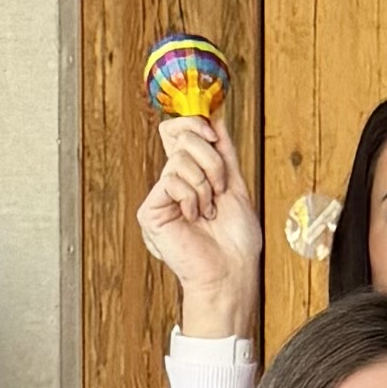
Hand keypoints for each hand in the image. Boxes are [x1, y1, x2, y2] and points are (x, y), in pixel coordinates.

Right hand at [136, 112, 263, 340]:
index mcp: (191, 173)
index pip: (179, 131)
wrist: (232, 269)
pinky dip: (192, 198)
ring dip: (206, 185)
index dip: (194, 122)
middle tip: (219, 189)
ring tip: (209, 209)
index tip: (213, 133)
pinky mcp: (150, 210)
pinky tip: (194, 216)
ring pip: (181, 160)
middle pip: (183, 137)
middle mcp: (173, 181)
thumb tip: (214, 117)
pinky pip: (172, 181)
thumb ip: (224, 151)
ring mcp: (161, 195)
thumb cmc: (236, 238)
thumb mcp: (235, 184)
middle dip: (212, 161)